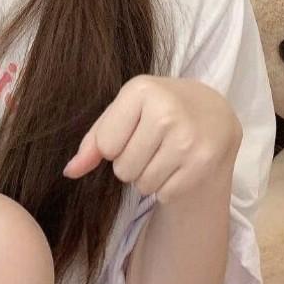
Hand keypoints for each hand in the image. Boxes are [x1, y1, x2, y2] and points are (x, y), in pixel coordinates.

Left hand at [63, 76, 242, 203]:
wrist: (214, 114)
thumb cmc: (159, 110)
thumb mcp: (125, 112)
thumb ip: (94, 141)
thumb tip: (69, 172)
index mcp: (141, 90)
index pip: (106, 146)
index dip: (115, 145)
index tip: (134, 130)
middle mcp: (167, 111)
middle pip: (123, 169)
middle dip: (132, 164)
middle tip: (152, 145)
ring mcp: (188, 138)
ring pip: (143, 185)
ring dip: (149, 177)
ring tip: (165, 155)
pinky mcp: (204, 163)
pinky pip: (165, 194)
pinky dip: (168, 187)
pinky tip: (180, 165)